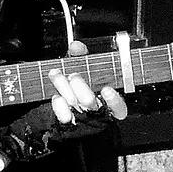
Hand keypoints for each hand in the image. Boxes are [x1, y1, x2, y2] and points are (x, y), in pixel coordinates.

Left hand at [0, 42, 128, 169]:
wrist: (54, 107)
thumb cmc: (73, 83)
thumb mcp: (80, 67)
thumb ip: (80, 56)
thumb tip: (76, 46)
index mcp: (107, 100)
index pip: (119, 107)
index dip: (114, 101)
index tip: (106, 90)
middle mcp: (96, 112)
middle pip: (91, 102)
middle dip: (79, 85)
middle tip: (72, 75)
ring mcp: (81, 119)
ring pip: (75, 106)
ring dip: (63, 86)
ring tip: (55, 74)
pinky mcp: (67, 124)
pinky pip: (63, 116)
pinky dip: (58, 104)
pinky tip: (56, 97)